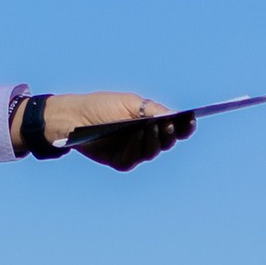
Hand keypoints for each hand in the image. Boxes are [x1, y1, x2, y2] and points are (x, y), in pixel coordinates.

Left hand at [42, 91, 194, 169]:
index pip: (175, 129)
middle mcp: (145, 140)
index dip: (185, 126)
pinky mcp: (120, 162)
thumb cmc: (102, 106)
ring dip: (154, 140)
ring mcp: (133, 152)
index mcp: (151, 123)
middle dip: (170, 134)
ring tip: (153, 127)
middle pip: (166, 142)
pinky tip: (135, 136)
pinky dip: (135, 147)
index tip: (191, 119)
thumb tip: (174, 115)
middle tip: (170, 124)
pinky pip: (133, 158)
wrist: (73, 117)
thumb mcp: (128, 102)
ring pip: (152, 151)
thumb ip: (151, 109)